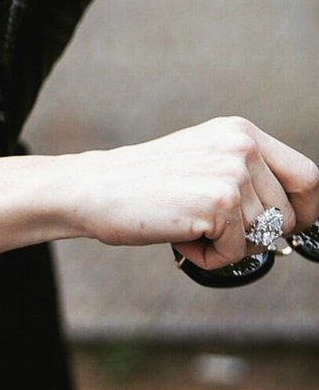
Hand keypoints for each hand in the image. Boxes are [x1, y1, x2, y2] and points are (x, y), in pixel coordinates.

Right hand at [0, 118, 318, 268]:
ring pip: (263, 238)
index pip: (308, 177)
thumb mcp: (201, 163)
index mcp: (239, 132)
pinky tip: (177, 235)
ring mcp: (232, 174)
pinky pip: (236, 254)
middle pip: (288, 215)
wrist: (92, 188)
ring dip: (225, 245)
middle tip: (210, 228)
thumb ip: (246, 180)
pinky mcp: (219, 204)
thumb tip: (294, 224)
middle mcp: (241, 147)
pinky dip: (208, 258)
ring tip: (184, 224)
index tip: (290, 230)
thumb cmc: (143, 184)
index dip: (307, 210)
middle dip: (255, 236)